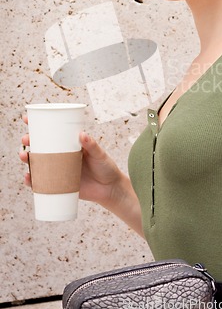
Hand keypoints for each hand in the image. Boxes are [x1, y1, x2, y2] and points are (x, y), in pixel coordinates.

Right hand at [20, 117, 142, 234]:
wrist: (110, 190)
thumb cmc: (106, 167)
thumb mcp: (100, 154)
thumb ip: (92, 145)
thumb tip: (82, 134)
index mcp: (69, 145)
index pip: (51, 132)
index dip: (37, 125)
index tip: (26, 118)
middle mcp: (61, 156)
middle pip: (40, 147)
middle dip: (28, 141)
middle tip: (26, 139)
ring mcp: (59, 171)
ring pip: (37, 163)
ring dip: (27, 159)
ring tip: (24, 156)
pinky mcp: (58, 185)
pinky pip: (41, 183)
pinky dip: (32, 181)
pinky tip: (28, 178)